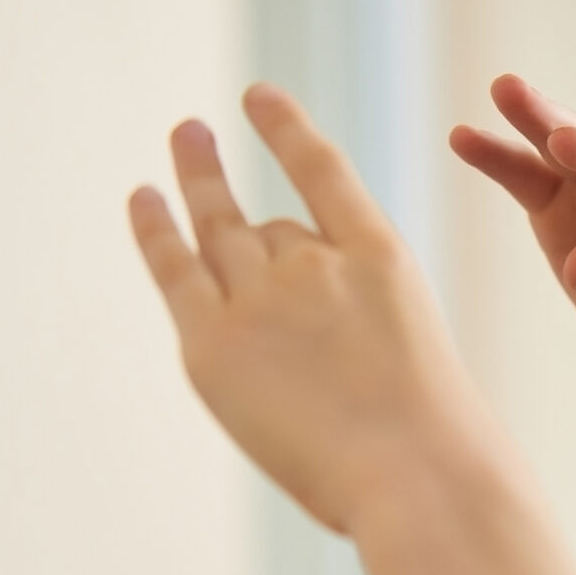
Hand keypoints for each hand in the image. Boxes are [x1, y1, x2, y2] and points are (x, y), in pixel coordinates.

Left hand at [129, 85, 496, 534]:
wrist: (420, 478)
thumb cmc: (432, 446)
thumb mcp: (409, 358)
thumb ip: (346, 327)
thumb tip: (272, 323)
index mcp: (383, 260)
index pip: (324, 174)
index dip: (287, 130)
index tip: (258, 96)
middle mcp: (317, 262)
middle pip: (264, 226)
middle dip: (220, 183)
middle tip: (188, 134)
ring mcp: (261, 297)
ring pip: (218, 231)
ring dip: (195, 184)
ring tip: (182, 142)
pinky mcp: (211, 343)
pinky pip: (175, 264)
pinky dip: (155, 224)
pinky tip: (144, 195)